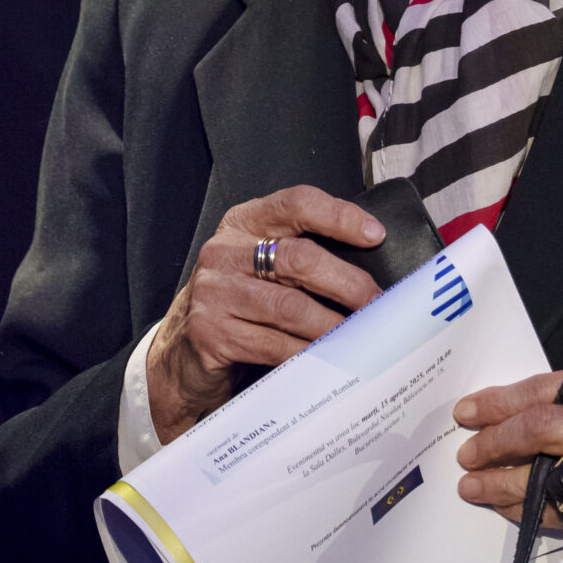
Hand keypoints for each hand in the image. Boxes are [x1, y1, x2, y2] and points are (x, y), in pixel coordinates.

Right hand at [146, 185, 384, 440]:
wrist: (185, 353)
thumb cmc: (242, 303)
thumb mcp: (264, 266)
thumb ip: (302, 255)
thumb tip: (373, 262)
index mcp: (244, 223)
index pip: (296, 204)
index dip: (339, 216)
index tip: (376, 235)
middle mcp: (224, 251)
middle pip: (299, 258)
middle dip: (347, 282)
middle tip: (377, 302)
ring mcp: (214, 292)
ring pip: (290, 307)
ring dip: (333, 324)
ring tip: (361, 335)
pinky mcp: (210, 332)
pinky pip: (273, 344)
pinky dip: (308, 353)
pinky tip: (328, 358)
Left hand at [453, 371, 562, 562]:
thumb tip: (525, 409)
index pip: (548, 388)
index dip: (502, 400)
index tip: (468, 410)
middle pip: (540, 426)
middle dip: (496, 440)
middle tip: (467, 451)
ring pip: (541, 473)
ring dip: (498, 481)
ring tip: (470, 484)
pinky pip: (556, 510)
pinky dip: (523, 510)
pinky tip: (502, 507)